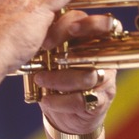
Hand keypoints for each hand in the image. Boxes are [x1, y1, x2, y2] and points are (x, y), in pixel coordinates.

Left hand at [34, 11, 121, 134]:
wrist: (64, 114)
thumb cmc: (56, 76)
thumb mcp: (52, 54)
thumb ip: (51, 39)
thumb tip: (33, 25)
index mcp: (96, 39)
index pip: (102, 23)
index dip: (81, 24)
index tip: (54, 30)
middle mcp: (106, 57)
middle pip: (99, 45)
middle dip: (70, 47)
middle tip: (46, 48)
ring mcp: (106, 80)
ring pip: (87, 76)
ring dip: (58, 78)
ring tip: (39, 79)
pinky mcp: (101, 102)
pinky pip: (81, 99)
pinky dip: (60, 100)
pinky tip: (46, 99)